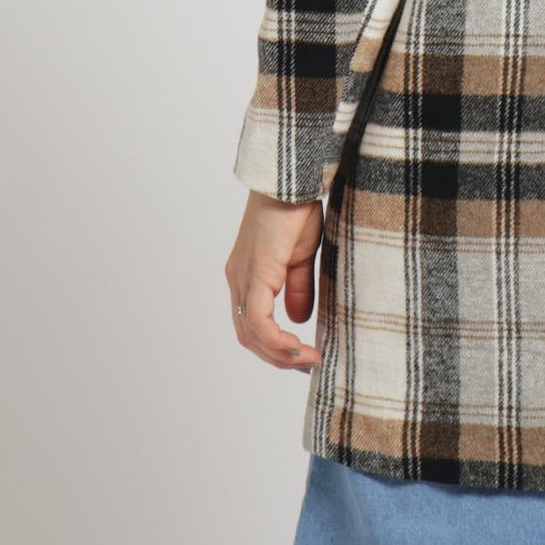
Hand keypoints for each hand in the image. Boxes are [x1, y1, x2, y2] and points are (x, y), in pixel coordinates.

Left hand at [225, 191, 324, 370]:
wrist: (292, 178)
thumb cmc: (297, 207)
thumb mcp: (301, 255)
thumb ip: (298, 288)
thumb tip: (299, 320)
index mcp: (248, 274)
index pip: (253, 324)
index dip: (275, 345)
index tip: (303, 355)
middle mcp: (238, 279)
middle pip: (248, 336)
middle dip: (277, 357)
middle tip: (306, 365)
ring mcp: (243, 277)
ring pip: (250, 335)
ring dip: (278, 355)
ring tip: (306, 360)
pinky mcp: (255, 274)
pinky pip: (259, 322)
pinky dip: (277, 342)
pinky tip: (299, 347)